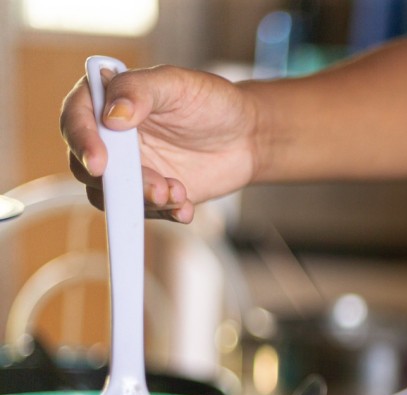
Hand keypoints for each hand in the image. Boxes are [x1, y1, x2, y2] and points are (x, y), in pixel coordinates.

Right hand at [60, 65, 259, 222]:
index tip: (100, 163)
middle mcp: (109, 138)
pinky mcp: (150, 194)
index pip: (75, 120)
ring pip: (114, 196)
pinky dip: (164, 214)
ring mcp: (129, 169)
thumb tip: (112, 116)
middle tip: (158, 186)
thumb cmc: (211, 101)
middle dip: (122, 182)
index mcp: (106, 101)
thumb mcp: (176, 84)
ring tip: (179, 193)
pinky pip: (143, 213)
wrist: (247, 136)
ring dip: (144, 201)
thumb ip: (140, 91)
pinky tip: (186, 208)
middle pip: (88, 167)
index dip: (82, 142)